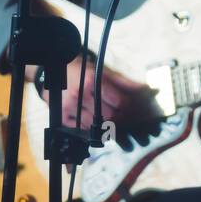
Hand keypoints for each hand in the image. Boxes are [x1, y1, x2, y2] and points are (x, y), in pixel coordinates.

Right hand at [31, 55, 159, 127]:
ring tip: (108, 122)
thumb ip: (123, 82)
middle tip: (121, 120)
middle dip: (118, 119)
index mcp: (92, 81)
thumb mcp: (102, 72)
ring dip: (104, 126)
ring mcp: (70, 107)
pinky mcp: (62, 118)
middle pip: (108, 116)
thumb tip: (146, 88)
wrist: (54, 71)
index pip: (118, 102)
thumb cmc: (82, 71)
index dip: (126, 109)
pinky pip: (81, 130)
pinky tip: (92, 124)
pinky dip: (89, 130)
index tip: (129, 111)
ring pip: (95, 125)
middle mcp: (80, 95)